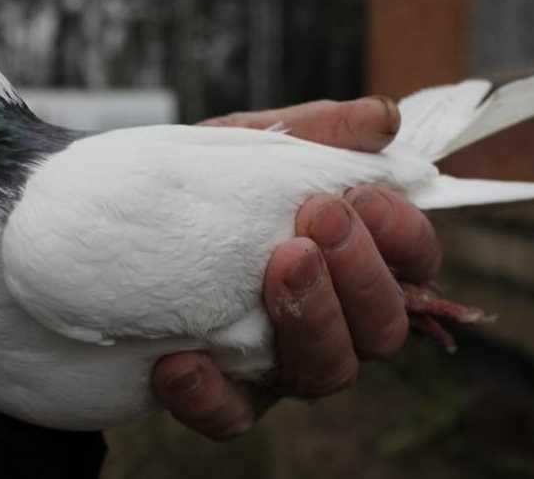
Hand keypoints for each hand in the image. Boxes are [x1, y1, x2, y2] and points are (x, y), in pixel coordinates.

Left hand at [152, 98, 441, 439]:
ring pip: (328, 373)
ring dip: (311, 319)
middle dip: (360, 272)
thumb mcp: (254, 146)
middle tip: (317, 217)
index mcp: (352, 259)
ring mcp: (281, 363)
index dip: (404, 235)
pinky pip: (232, 415)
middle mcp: (332, 319)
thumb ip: (318, 133)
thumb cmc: (209, 186)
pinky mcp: (225, 396)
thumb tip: (383, 118)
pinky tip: (179, 359)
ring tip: (277, 265)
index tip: (363, 195)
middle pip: (384, 328)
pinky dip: (210, 393)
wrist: (119, 225)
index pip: (414, 262)